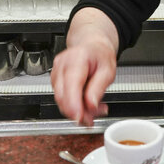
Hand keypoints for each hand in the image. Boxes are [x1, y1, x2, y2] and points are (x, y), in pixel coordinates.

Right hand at [51, 8, 119, 125]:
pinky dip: (73, 105)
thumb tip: (90, 105)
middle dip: (77, 112)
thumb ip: (98, 88)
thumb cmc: (100, 54)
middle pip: (62, 96)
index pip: (71, 85)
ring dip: (76, 110)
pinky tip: (86, 104)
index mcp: (76, 60)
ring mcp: (56, 73)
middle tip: (92, 119)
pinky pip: (61, 98)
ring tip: (94, 109)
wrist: (92, 45)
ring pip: (61, 100)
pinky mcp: (55, 80)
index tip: (80, 117)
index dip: (73, 105)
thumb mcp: (108, 70)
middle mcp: (61, 66)